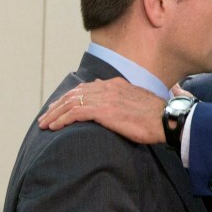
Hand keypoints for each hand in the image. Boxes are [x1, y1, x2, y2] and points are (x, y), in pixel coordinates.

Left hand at [38, 77, 166, 143]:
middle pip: (75, 93)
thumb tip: (120, 105)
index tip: (60, 106)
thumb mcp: (139, 102)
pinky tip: (54, 126)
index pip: (87, 88)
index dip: (70, 97)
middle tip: (46, 116)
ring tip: (45, 123)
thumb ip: (125, 100)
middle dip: (57, 105)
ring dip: (55, 113)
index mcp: (117, 85)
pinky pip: (75, 112)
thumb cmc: (157, 116)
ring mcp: (106, 98)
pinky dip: (62, 119)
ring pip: (71, 102)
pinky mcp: (104, 110)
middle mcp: (109, 87)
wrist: (166, 119)